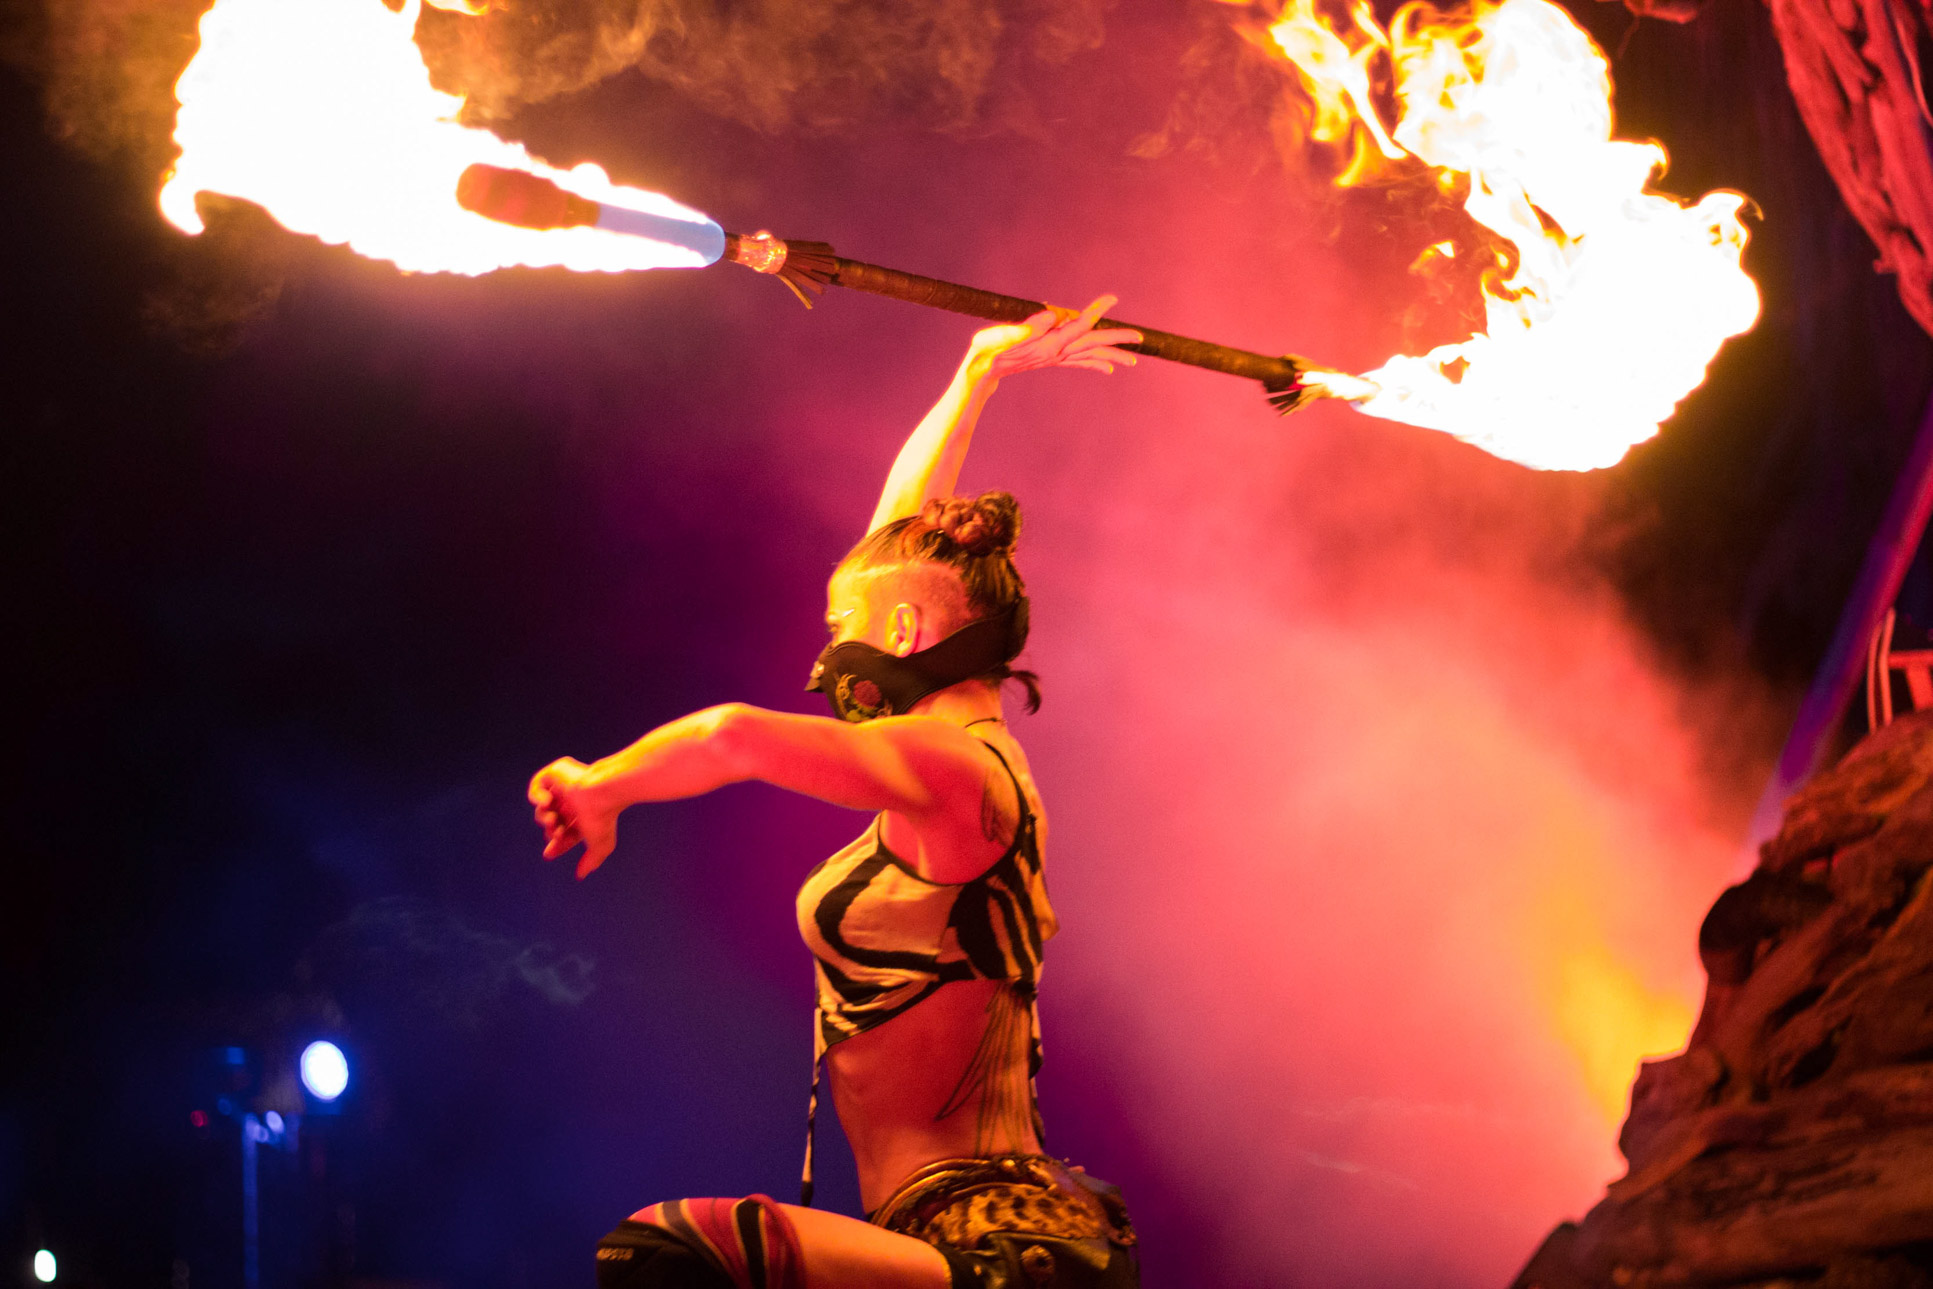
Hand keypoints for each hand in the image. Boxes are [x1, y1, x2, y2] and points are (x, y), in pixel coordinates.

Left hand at [528, 757, 619, 878]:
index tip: (548, 855)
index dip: (556, 844)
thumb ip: (591, 861)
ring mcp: (565, 786)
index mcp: (584, 815)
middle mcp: (574, 801)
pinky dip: (536, 796)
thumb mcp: (600, 846)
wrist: (602, 792)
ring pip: (543, 806)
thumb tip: (581, 876)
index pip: (565, 832)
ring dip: (543, 817)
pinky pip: (537, 785)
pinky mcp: (557, 772)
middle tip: (556, 832)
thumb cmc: (604, 818)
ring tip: (552, 818)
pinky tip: (547, 801)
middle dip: (550, 830)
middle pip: (551, 821)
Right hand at [968, 294, 1141, 379]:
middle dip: (1117, 340)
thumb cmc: (985, 352)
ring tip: (1133, 361)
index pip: (1078, 325)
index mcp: (1047, 344)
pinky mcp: (1050, 360)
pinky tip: (1108, 369)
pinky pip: (1078, 362)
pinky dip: (1094, 364)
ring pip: (1088, 356)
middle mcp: (1055, 353)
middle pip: (1092, 344)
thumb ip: (1024, 327)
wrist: (980, 375)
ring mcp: (1054, 358)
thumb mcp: (998, 337)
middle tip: (1141, 338)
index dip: (1097, 311)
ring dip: (1111, 356)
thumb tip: (1054, 315)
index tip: (1113, 299)